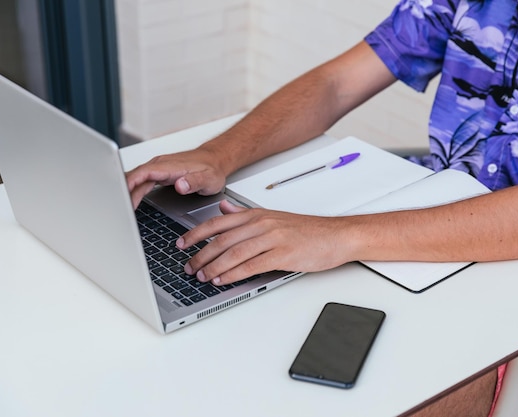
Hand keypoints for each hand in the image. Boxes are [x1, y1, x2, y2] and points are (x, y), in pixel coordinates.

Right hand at [126, 147, 226, 207]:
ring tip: (121, 210)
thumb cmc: (212, 169)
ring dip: (127, 192)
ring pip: (137, 179)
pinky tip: (130, 201)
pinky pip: (142, 181)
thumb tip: (180, 185)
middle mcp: (161, 165)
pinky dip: (134, 191)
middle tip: (118, 210)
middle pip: (135, 177)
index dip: (129, 183)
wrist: (216, 160)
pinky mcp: (159, 173)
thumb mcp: (208, 179)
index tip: (120, 194)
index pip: (143, 172)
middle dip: (123, 191)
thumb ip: (194, 182)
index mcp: (169, 166)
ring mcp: (159, 169)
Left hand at [178, 200, 353, 284]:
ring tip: (202, 276)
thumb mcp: (273, 216)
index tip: (181, 243)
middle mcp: (262, 224)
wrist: (336, 236)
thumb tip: (224, 208)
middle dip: (201, 254)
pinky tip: (223, 280)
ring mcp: (273, 238)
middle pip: (222, 239)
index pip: (218, 222)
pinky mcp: (283, 254)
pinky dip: (233, 274)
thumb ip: (245, 214)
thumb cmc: (307, 230)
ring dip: (214, 267)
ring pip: (234, 253)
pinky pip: (252, 265)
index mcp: (257, 215)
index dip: (196, 233)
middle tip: (188, 267)